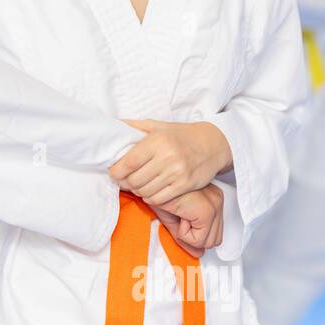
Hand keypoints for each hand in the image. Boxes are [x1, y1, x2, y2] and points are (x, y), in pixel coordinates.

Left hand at [109, 119, 231, 204]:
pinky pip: (159, 199)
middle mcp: (167, 157)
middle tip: (124, 180)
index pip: (128, 163)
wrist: (213, 144)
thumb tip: (111, 126)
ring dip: (137, 191)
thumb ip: (134, 127)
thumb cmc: (181, 135)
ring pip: (145, 192)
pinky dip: (150, 197)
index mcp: (157, 140)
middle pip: (134, 180)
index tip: (114, 172)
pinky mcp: (185, 185)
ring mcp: (177, 173)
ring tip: (137, 185)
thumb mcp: (157, 125)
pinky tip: (150, 190)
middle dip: (125, 182)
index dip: (116, 171)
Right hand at [151, 184, 223, 258]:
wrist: (147, 183)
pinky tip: (179, 214)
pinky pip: (198, 239)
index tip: (181, 217)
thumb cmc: (156, 194)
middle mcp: (217, 199)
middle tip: (180, 217)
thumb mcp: (174, 218)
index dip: (194, 233)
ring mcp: (214, 204)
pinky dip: (183, 233)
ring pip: (208, 242)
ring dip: (188, 234)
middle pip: (214, 241)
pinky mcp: (207, 211)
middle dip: (194, 236)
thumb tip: (198, 254)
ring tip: (179, 214)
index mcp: (211, 198)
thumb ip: (188, 237)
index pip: (214, 233)